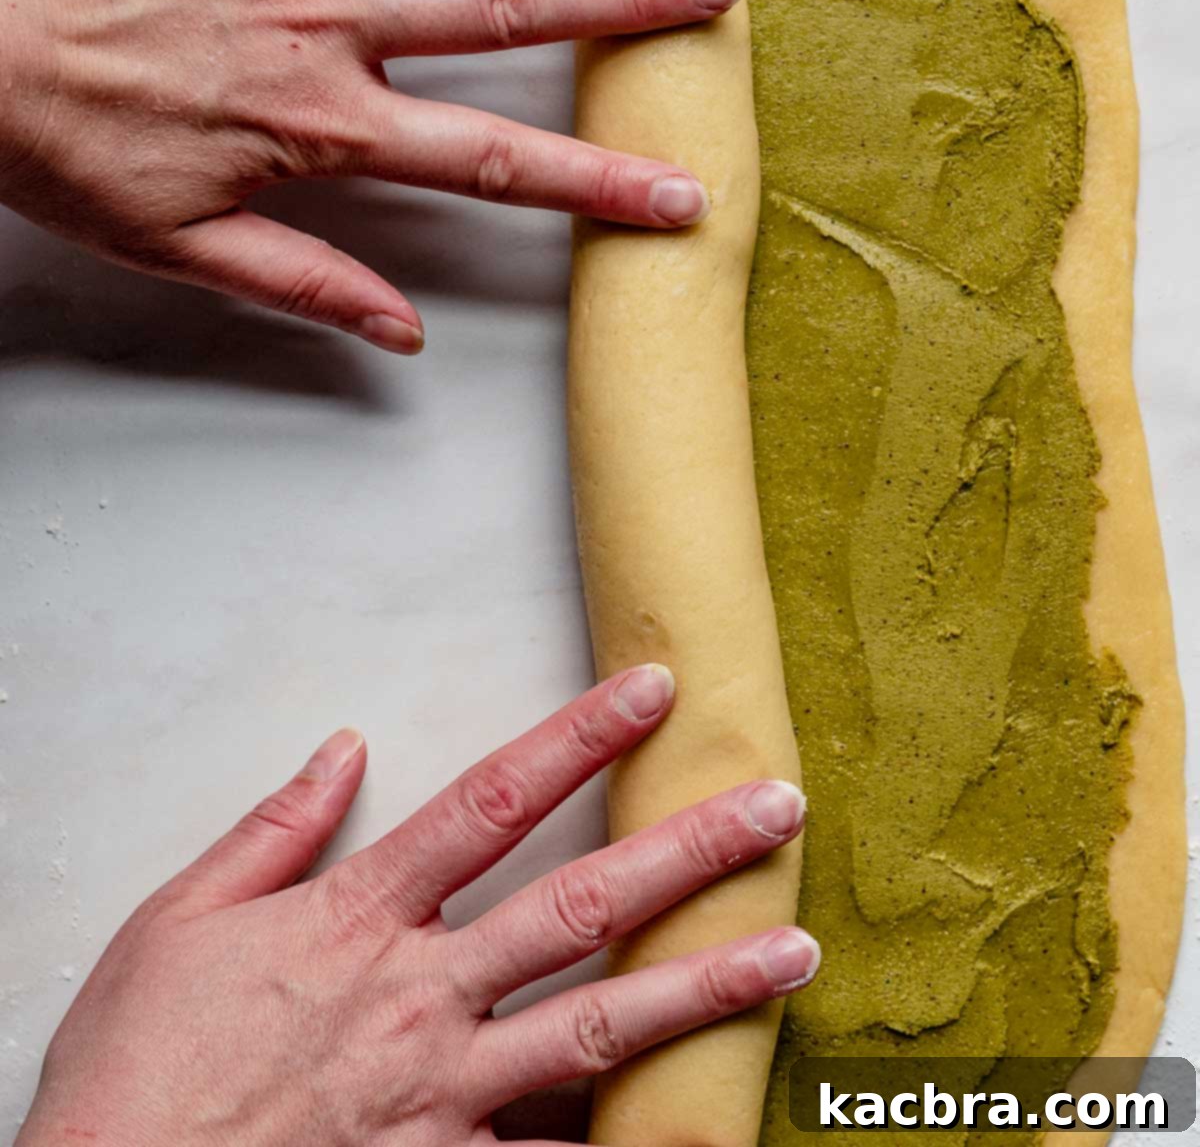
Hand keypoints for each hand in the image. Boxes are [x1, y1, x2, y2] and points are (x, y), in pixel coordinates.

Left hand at [0, 0, 747, 352]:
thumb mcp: (176, 243)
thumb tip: (403, 338)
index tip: (680, 194)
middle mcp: (331, 22)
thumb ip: (303, 283)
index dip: (596, 183)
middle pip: (507, 14)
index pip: (492, 164)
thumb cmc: (51, 139)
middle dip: (624, 5)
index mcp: (323, 123)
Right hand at [17, 667, 815, 1146]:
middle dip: (687, 848)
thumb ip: (274, 830)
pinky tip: (692, 1113)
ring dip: (704, 987)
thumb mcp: (178, 921)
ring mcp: (441, 1096)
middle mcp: (419, 998)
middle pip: (579, 905)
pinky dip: (618, 1132)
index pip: (491, 801)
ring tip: (791, 951)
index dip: (578, 736)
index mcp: (358, 919)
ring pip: (600, 1029)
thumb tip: (342, 751)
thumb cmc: (136, 1070)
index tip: (650, 690)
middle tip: (774, 806)